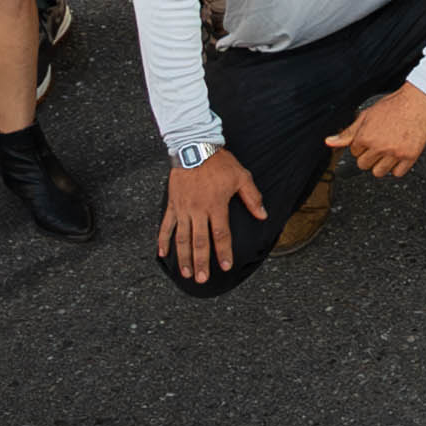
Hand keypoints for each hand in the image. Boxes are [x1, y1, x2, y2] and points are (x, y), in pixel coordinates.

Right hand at [158, 148, 267, 282]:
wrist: (195, 147)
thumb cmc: (220, 163)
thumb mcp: (242, 177)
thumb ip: (252, 198)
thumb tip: (263, 215)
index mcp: (216, 205)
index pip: (221, 234)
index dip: (224, 252)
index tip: (226, 266)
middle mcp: (198, 210)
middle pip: (199, 241)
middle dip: (202, 262)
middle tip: (202, 279)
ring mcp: (183, 208)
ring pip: (182, 238)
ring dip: (184, 257)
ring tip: (186, 273)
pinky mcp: (173, 204)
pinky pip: (166, 225)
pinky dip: (163, 239)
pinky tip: (162, 253)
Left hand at [325, 84, 425, 178]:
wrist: (417, 101)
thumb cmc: (392, 106)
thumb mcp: (366, 116)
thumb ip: (348, 132)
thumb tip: (329, 142)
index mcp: (365, 137)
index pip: (354, 153)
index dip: (362, 145)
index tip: (371, 137)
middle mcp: (379, 147)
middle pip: (364, 165)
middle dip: (369, 156)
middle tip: (379, 144)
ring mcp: (395, 153)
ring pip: (378, 172)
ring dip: (381, 164)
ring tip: (387, 152)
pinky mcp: (410, 156)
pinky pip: (397, 173)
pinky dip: (397, 167)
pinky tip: (398, 155)